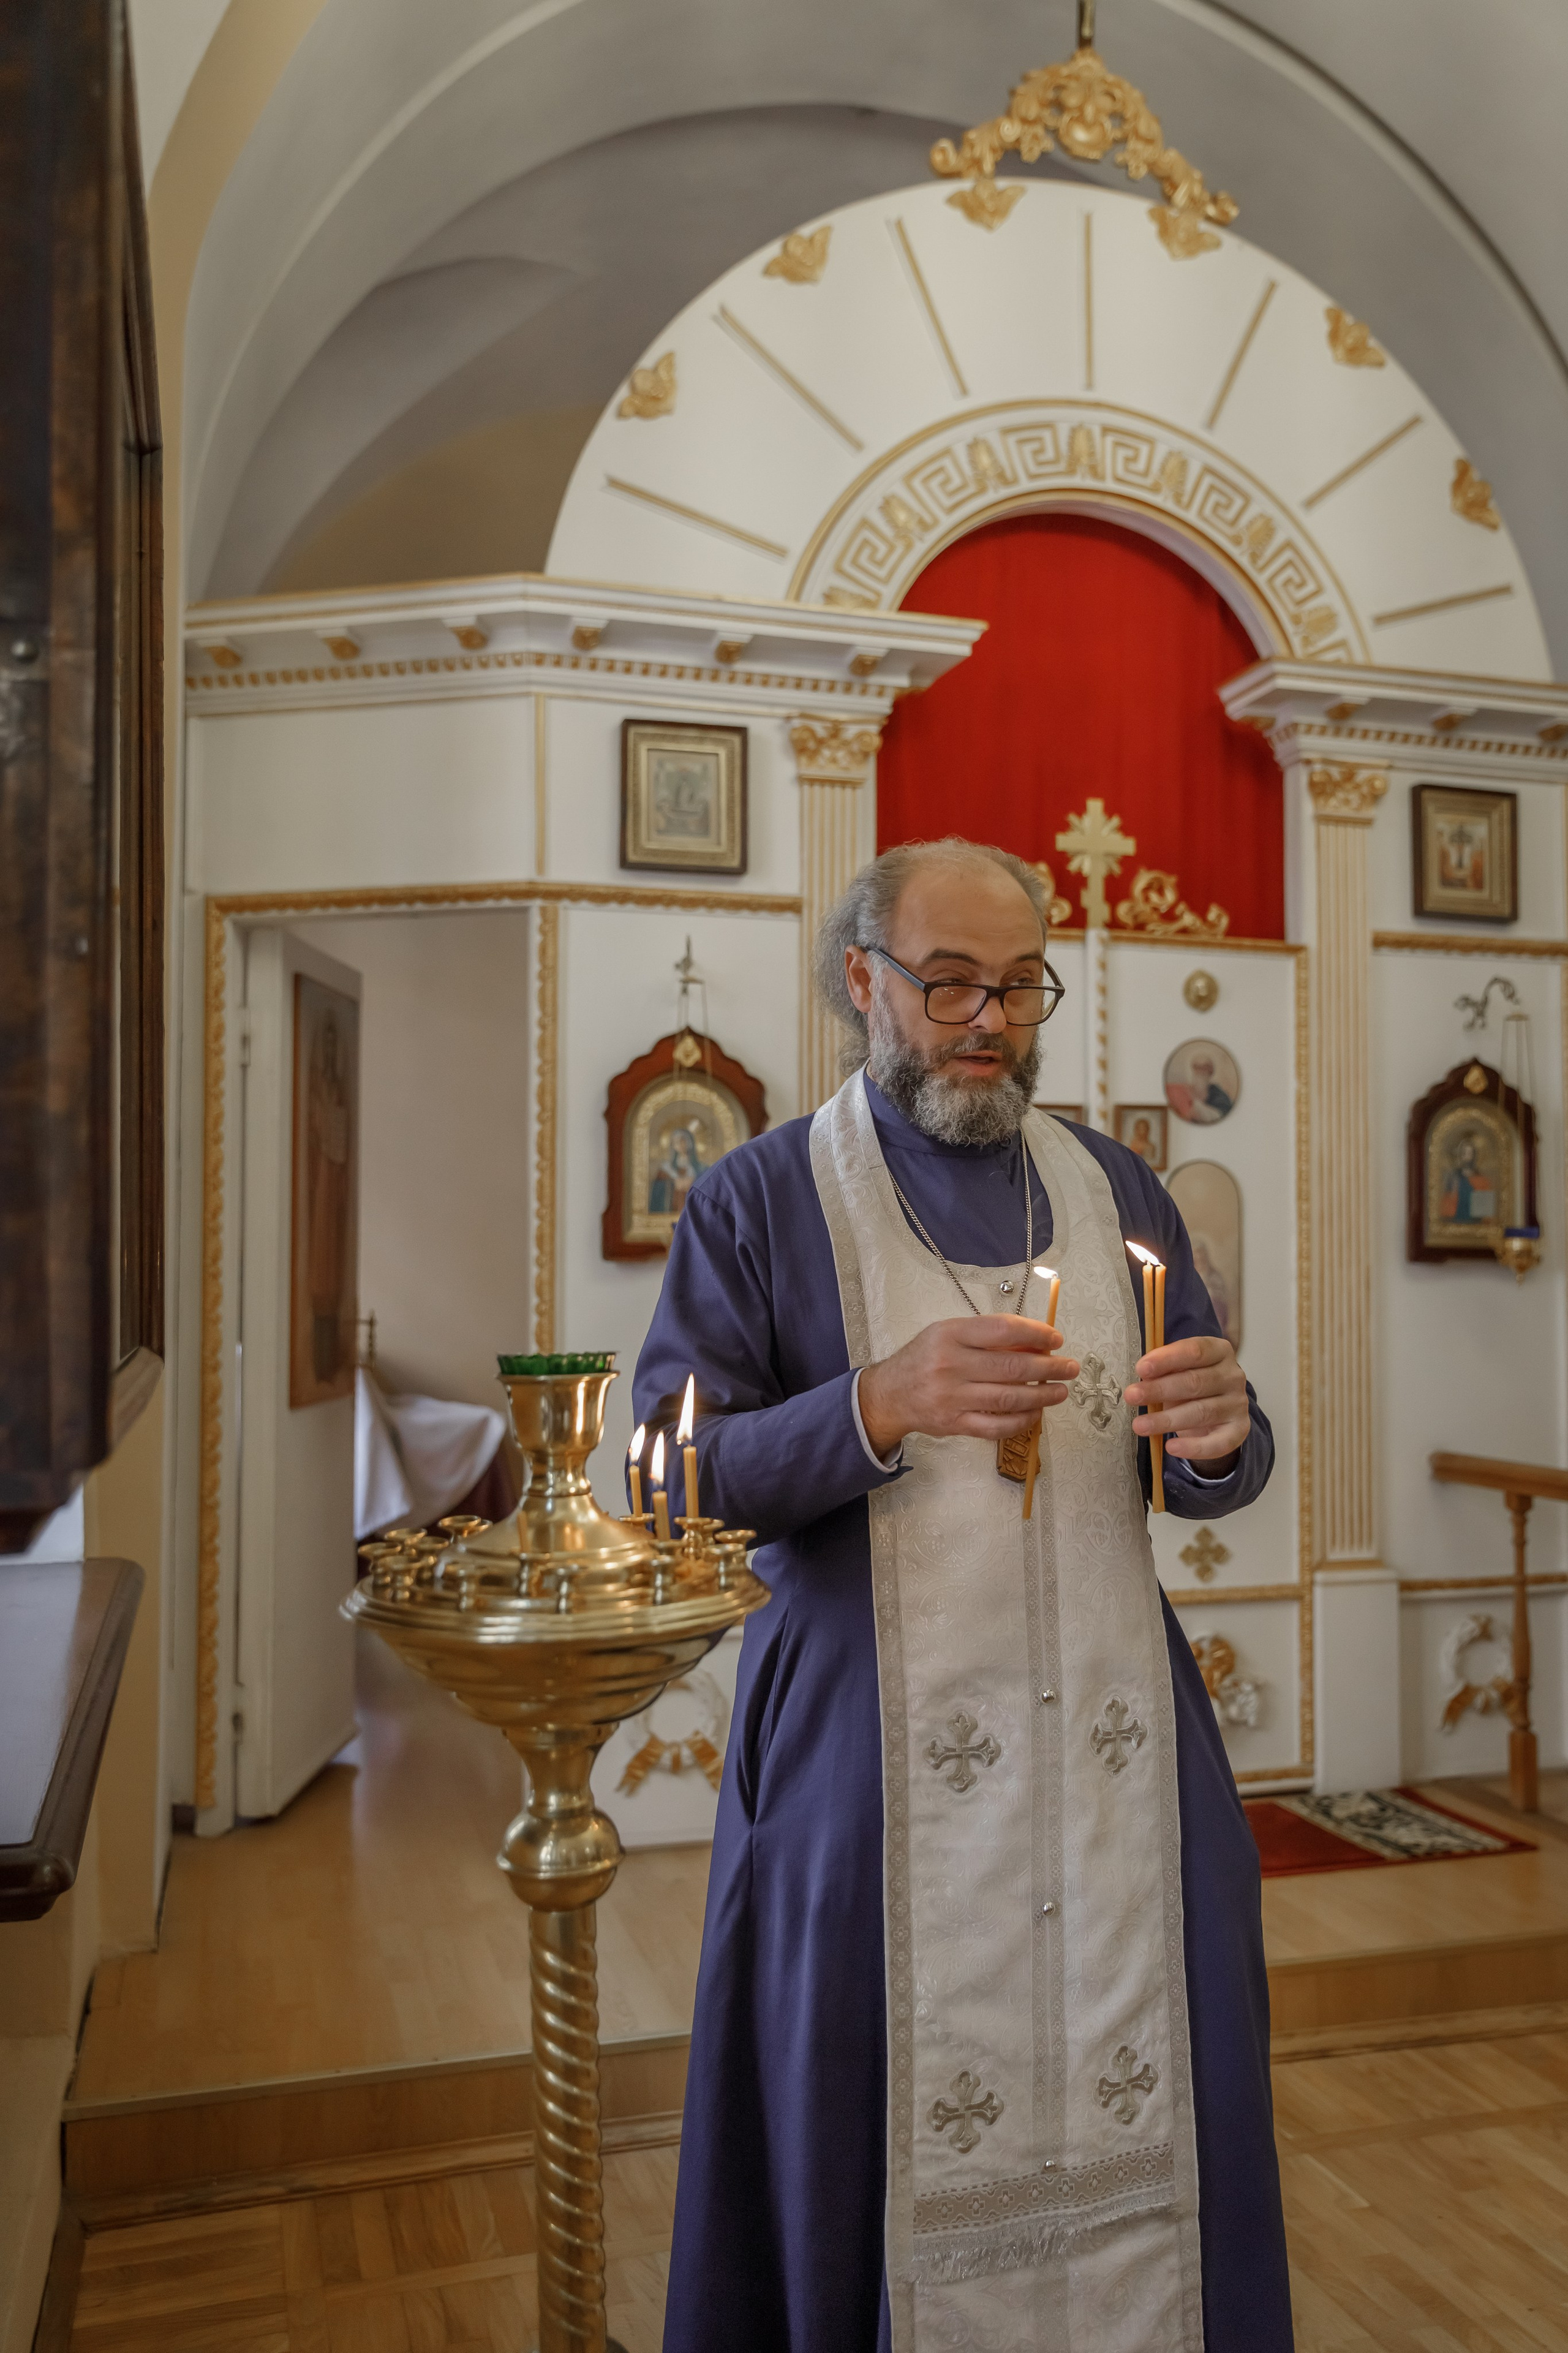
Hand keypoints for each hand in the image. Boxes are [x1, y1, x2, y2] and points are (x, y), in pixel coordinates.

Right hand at [859, 1315, 1078, 1457]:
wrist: (890, 1394)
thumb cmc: (925, 1358)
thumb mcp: (948, 1334)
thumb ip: (986, 1337)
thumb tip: (1034, 1344)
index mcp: (950, 1334)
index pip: (1002, 1330)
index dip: (1035, 1334)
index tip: (1056, 1339)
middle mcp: (950, 1365)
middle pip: (1011, 1367)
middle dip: (1049, 1368)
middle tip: (1070, 1368)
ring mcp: (952, 1398)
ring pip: (1008, 1399)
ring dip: (1042, 1396)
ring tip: (1061, 1392)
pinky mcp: (955, 1424)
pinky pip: (996, 1426)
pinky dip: (1021, 1421)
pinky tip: (1036, 1413)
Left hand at [1124, 1335, 1249, 1471]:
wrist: (1217, 1412)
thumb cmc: (1192, 1385)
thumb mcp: (1179, 1370)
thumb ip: (1165, 1368)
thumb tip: (1143, 1374)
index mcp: (1220, 1351)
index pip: (1195, 1351)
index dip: (1167, 1359)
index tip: (1141, 1368)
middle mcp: (1233, 1376)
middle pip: (1195, 1382)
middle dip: (1160, 1389)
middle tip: (1132, 1396)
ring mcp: (1238, 1404)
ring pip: (1201, 1412)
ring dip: (1167, 1420)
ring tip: (1139, 1425)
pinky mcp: (1239, 1430)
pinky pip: (1218, 1442)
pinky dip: (1194, 1447)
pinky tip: (1171, 1447)